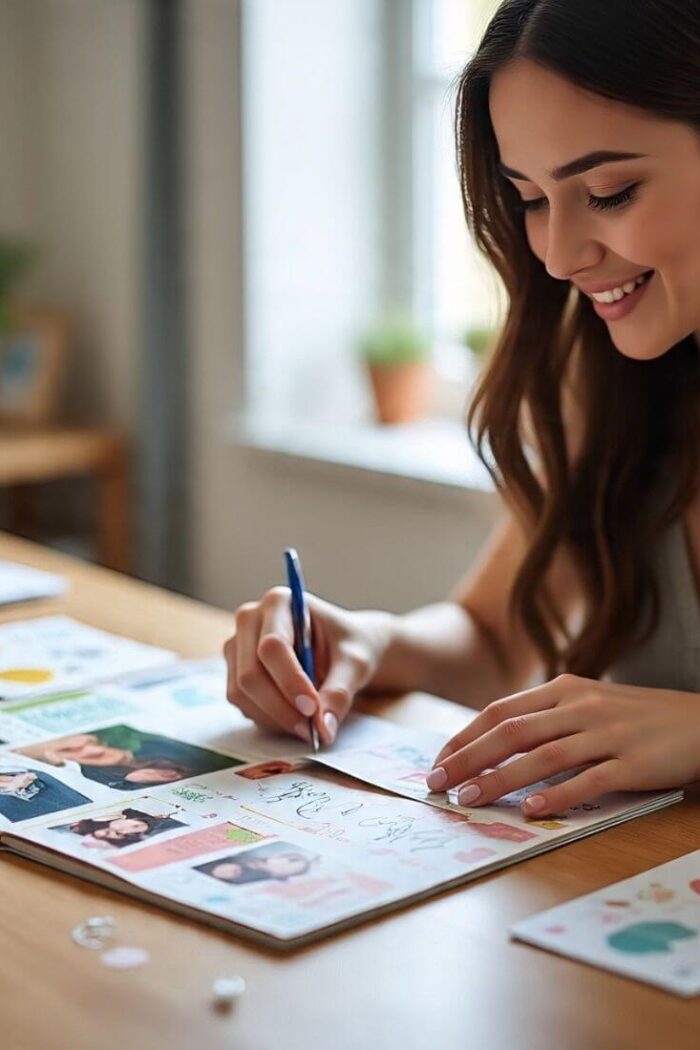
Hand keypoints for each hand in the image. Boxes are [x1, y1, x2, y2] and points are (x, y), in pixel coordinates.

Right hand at [224, 588, 393, 744]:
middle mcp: (250, 619)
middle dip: (281, 707)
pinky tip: (294, 715)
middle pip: (250, 673)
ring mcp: (238, 646)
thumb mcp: (355, 664)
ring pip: (241, 692)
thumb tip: (323, 728)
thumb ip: (340, 692)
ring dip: (274, 717)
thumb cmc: (349, 646)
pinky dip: (268, 719)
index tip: (313, 709)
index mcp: (280, 602)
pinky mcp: (234, 671)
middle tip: (312, 729)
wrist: (342, 650)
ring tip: (308, 724)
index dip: (290, 681)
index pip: (272, 646)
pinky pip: (243, 704)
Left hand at [425, 674, 699, 816]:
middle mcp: (581, 706)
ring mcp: (607, 733)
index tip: (438, 762)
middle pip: (512, 732)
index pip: (500, 711)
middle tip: (437, 785)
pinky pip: (588, 780)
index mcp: (564, 688)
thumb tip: (493, 742)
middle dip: (467, 759)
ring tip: (468, 800)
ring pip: (541, 756)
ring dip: (499, 779)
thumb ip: (546, 717)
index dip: (464, 737)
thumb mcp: (588, 703)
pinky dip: (556, 796)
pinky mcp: (633, 764)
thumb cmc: (638, 717)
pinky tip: (530, 811)